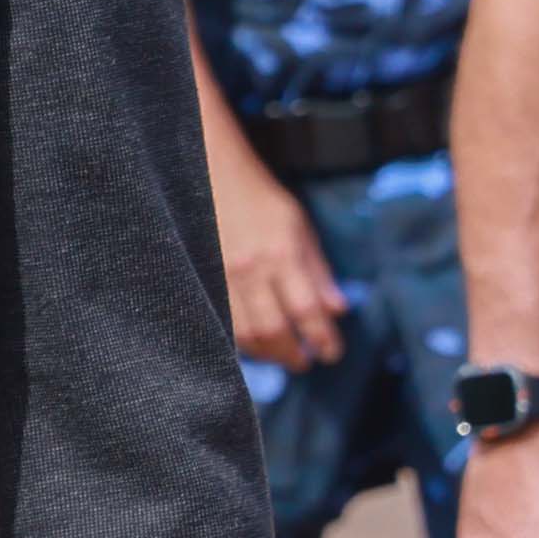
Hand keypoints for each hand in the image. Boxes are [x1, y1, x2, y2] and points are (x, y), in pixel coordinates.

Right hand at [204, 149, 346, 369]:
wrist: (211, 175)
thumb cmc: (260, 198)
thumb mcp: (299, 227)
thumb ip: (318, 270)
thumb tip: (337, 310)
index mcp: (281, 254)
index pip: (307, 310)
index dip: (322, 338)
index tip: (332, 354)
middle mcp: (250, 270)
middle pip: (273, 330)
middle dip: (292, 354)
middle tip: (305, 362)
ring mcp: (220, 277)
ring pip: (244, 333)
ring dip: (266, 352)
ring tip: (280, 356)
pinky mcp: (200, 278)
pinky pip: (220, 321)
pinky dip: (239, 339)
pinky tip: (252, 343)